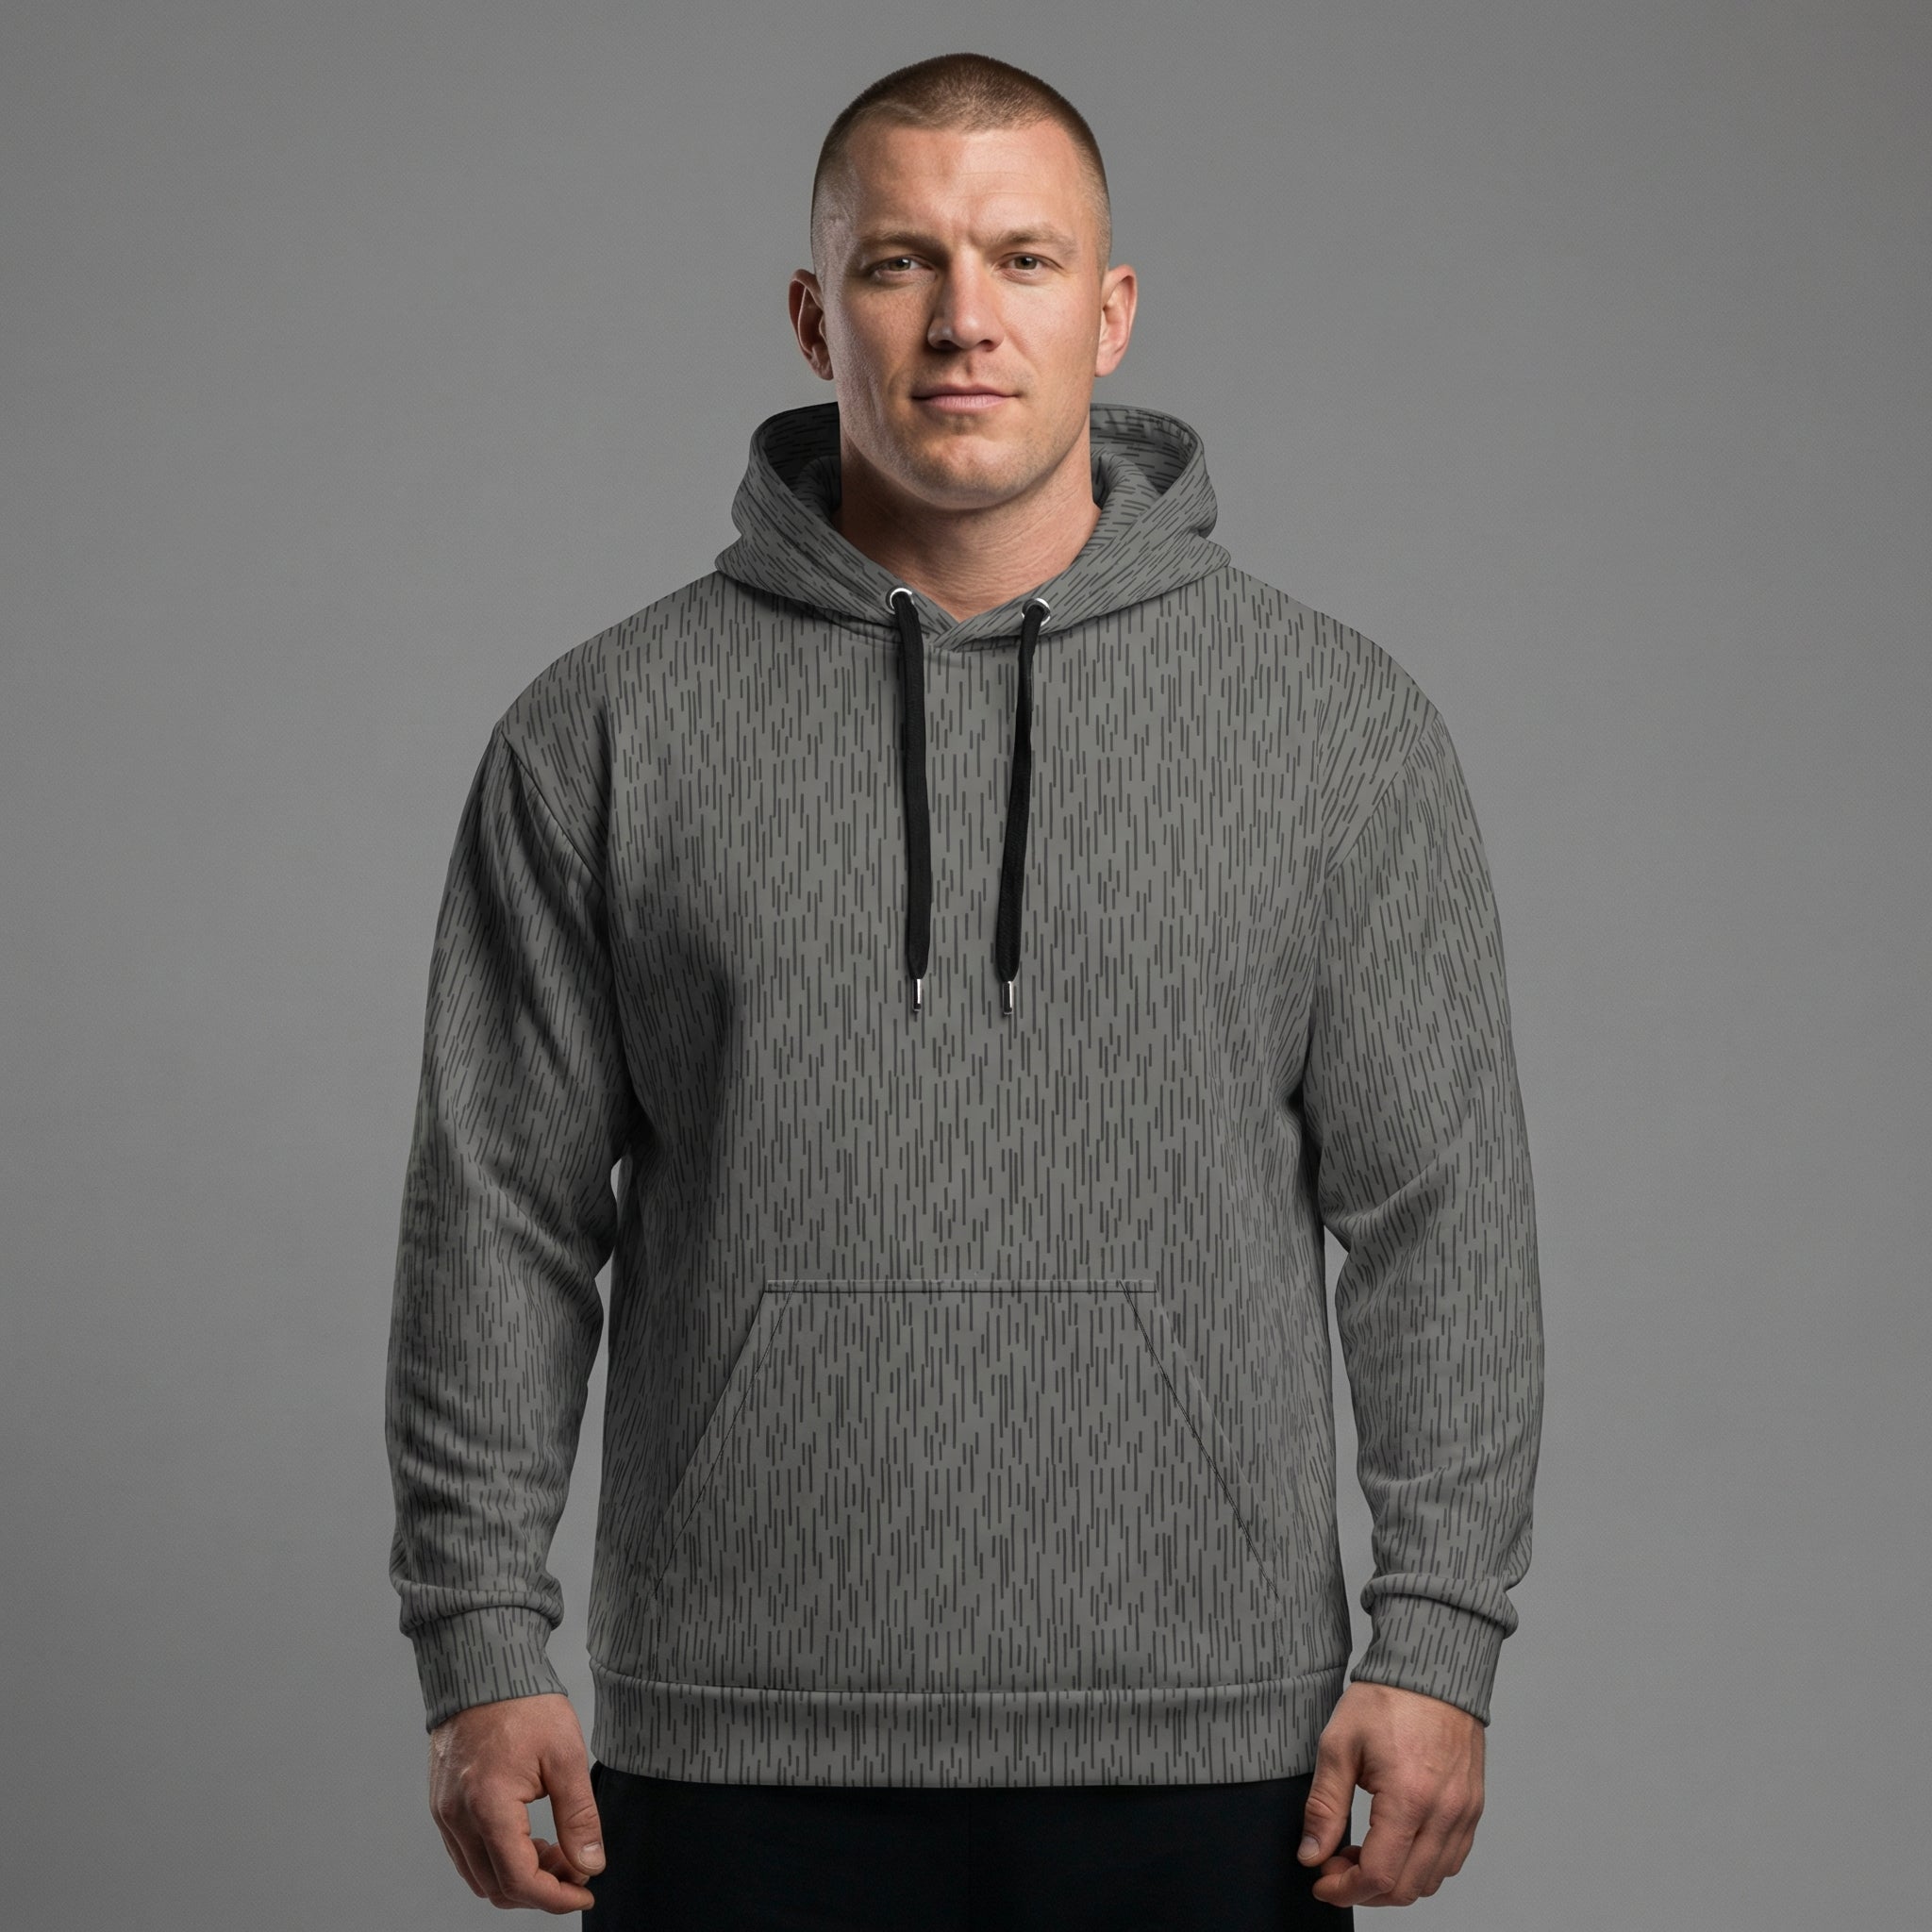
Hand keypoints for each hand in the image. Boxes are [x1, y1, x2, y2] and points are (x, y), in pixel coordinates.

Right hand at [428, 1691, 606, 1912]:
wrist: (484, 1667)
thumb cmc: (524, 1703)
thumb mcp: (566, 1755)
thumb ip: (578, 1817)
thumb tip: (590, 1864)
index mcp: (488, 1807)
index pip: (519, 1880)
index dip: (556, 1897)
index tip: (585, 1892)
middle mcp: (457, 1817)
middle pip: (496, 1887)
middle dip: (541, 1888)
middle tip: (576, 1866)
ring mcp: (444, 1812)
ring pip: (478, 1876)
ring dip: (518, 1876)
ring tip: (555, 1849)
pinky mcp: (441, 1804)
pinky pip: (466, 1853)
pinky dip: (497, 1859)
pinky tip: (527, 1836)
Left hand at [1295, 1681, 1484, 1907]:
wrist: (1431, 1670)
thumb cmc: (1386, 1700)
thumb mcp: (1339, 1746)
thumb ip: (1324, 1806)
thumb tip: (1311, 1854)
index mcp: (1409, 1798)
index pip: (1379, 1875)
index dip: (1345, 1890)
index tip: (1321, 1880)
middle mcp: (1445, 1813)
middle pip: (1406, 1888)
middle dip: (1365, 1890)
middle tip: (1336, 1864)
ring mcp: (1464, 1813)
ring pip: (1431, 1880)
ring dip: (1394, 1881)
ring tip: (1362, 1852)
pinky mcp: (1473, 1809)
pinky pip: (1450, 1860)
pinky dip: (1421, 1867)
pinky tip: (1394, 1844)